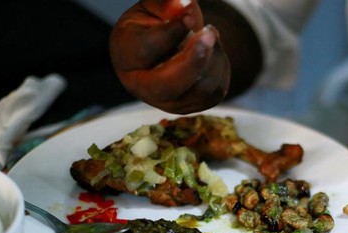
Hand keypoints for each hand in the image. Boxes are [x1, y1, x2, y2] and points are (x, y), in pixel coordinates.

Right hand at [110, 0, 230, 113]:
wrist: (164, 48)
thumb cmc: (154, 25)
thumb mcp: (153, 7)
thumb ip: (165, 3)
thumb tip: (183, 5)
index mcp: (126, 55)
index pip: (146, 50)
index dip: (171, 33)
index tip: (189, 16)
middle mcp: (142, 86)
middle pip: (169, 85)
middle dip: (194, 60)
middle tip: (210, 32)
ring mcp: (168, 102)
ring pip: (199, 90)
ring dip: (214, 58)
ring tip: (210, 34)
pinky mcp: (191, 107)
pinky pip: (215, 93)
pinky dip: (221, 69)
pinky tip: (213, 51)